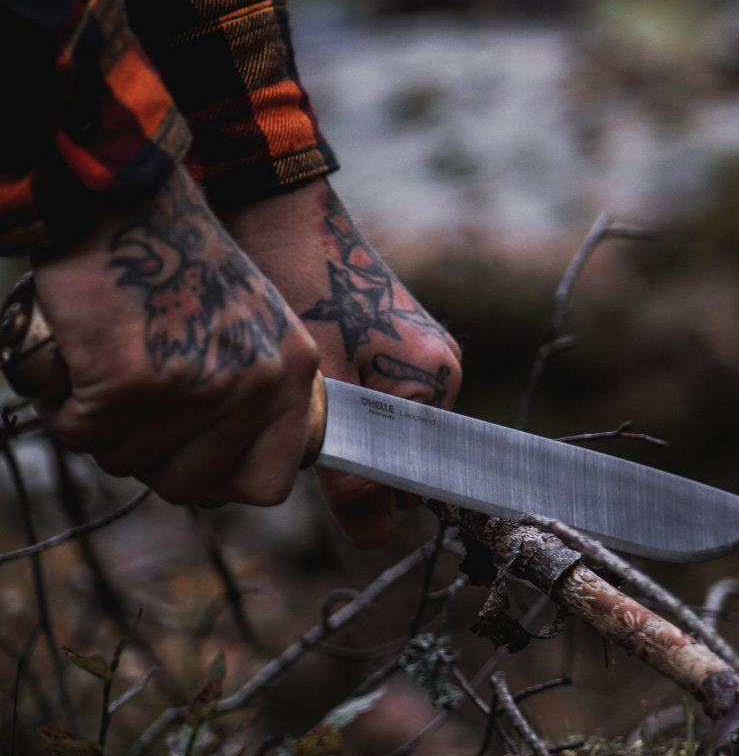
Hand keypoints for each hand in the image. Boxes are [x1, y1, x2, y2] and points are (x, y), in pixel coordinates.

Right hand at [30, 167, 319, 505]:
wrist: (128, 196)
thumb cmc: (179, 266)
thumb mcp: (251, 333)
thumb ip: (250, 404)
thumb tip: (221, 488)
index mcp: (293, 375)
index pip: (268, 485)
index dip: (218, 479)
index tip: (190, 451)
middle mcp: (257, 384)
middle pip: (188, 485)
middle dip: (148, 454)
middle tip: (134, 399)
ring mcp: (198, 386)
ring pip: (129, 463)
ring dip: (104, 427)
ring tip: (109, 366)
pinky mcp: (133, 380)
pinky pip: (81, 435)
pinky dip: (65, 407)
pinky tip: (79, 362)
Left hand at [223, 178, 462, 545]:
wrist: (282, 215)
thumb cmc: (300, 287)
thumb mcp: (320, 388)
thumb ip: (351, 466)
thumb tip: (376, 540)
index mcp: (436, 378)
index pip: (415, 474)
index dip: (364, 487)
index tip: (312, 465)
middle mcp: (440, 369)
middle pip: (399, 456)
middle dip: (346, 460)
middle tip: (289, 430)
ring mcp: (420, 356)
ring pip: (380, 432)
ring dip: (335, 433)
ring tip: (288, 401)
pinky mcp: (394, 348)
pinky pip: (373, 404)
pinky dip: (336, 409)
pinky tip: (299, 387)